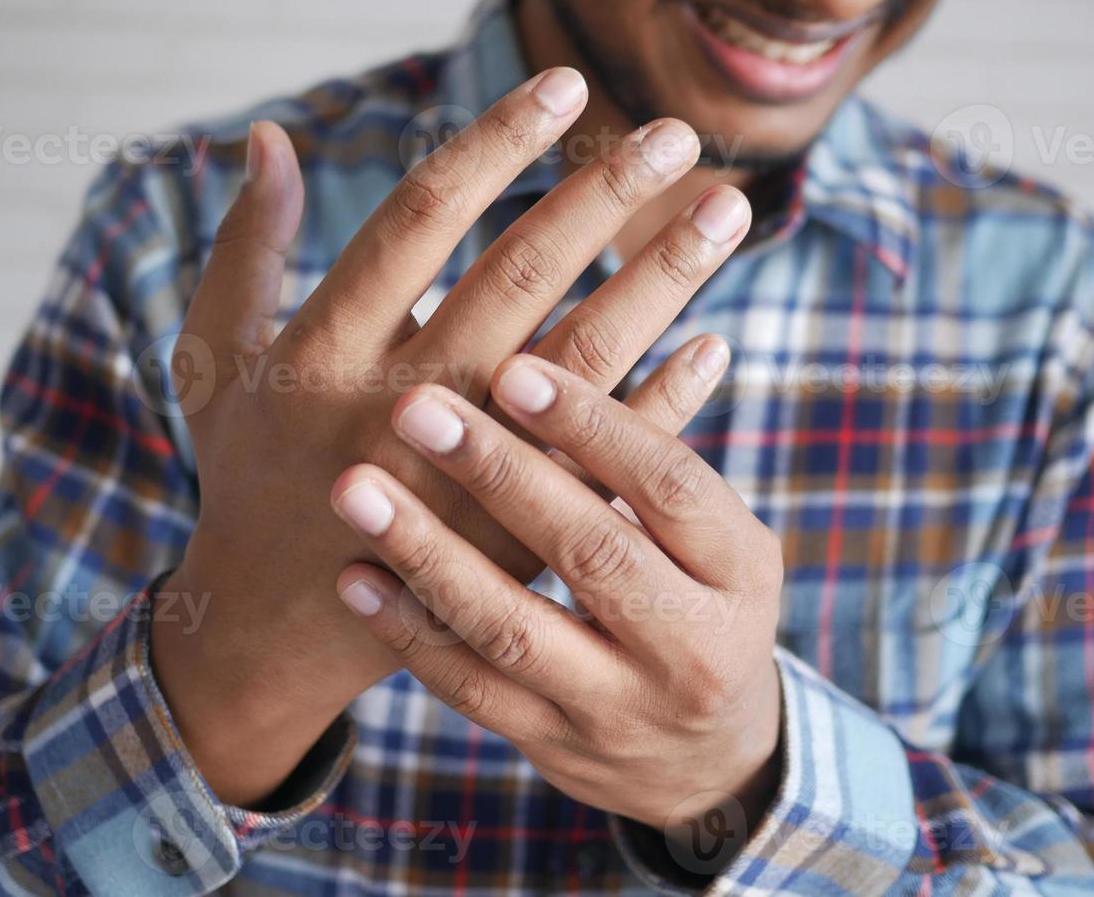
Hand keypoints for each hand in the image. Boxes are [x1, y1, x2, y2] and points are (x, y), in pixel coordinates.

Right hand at [150, 67, 754, 804]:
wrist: (274, 628)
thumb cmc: (247, 476)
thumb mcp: (214, 361)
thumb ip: (245, 249)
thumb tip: (269, 136)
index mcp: (321, 350)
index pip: (420, 220)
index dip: (495, 146)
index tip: (564, 87)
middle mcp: (397, 407)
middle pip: (517, 276)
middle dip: (602, 197)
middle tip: (674, 132)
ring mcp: (463, 479)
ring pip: (580, 361)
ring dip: (660, 280)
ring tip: (725, 210)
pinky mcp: (512, 538)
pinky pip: (603, 465)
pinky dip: (663, 402)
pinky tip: (716, 345)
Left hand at [329, 350, 783, 862]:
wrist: (709, 760)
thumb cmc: (702, 605)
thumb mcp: (718, 538)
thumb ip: (669, 460)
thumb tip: (687, 333)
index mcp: (738, 570)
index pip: (669, 484)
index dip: (593, 424)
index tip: (513, 366)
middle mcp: (690, 646)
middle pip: (591, 550)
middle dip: (498, 474)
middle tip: (413, 407)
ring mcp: (618, 708)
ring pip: (515, 630)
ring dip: (427, 554)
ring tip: (355, 487)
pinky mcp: (552, 746)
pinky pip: (471, 690)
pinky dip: (409, 631)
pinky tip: (355, 576)